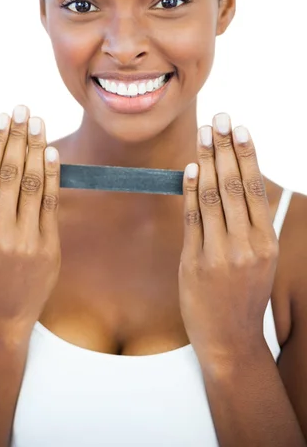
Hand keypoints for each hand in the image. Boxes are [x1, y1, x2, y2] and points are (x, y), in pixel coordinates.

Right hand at [0, 105, 60, 334]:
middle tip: (22, 109)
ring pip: (29, 184)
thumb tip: (4, 162)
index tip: (2, 117)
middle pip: (8, 173)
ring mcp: (23, 240)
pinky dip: (51, 176)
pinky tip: (51, 153)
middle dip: (17, 137)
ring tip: (37, 123)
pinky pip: (49, 204)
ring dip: (35, 149)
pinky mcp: (46, 247)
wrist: (2, 315)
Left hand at [179, 112, 278, 368]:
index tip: (241, 128)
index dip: (248, 155)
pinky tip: (191, 167)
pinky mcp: (196, 262)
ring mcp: (221, 253)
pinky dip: (191, 190)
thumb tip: (237, 183)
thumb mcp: (259, 260)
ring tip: (205, 133)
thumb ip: (249, 225)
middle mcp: (247, 245)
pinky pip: (193, 218)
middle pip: (236, 185)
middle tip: (221, 118)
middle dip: (226, 147)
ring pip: (215, 196)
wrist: (230, 339)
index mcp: (266, 241)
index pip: (257, 188)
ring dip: (208, 160)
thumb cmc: (243, 294)